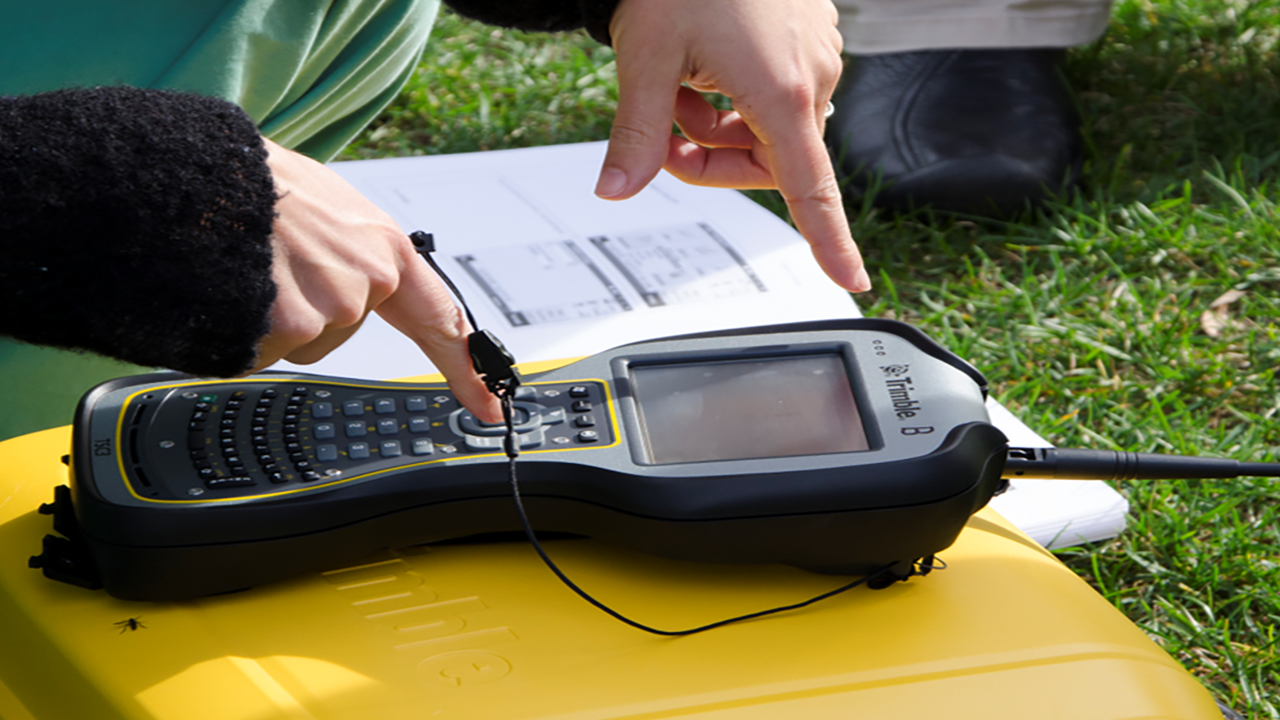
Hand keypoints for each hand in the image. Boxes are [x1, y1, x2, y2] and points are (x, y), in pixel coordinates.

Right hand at [253, 139, 502, 421]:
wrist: (192, 175)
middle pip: (340, 330)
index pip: (438, 318)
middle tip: (272, 265)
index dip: (466, 366)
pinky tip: (231, 286)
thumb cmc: (252, 183)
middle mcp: (367, 280)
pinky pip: (263, 352)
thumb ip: (355, 251)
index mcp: (384, 248)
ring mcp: (330, 307)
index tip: (491, 403)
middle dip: (303, 308)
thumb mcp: (325, 205)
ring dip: (269, 317)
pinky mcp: (289, 329)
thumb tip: (356, 281)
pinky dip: (241, 329)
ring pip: (300, 342)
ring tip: (249, 266)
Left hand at [596, 0, 869, 292]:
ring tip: (683, 80)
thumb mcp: (646, 57)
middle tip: (665, 124)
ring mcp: (816, 57)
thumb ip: (637, 133)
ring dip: (720, 124)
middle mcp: (811, 78)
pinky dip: (736, 95)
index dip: (830, 242)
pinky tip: (708, 61)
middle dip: (712, 157)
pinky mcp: (809, 42)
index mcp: (780, 92)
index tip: (852, 281)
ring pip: (767, 131)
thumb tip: (615, 190)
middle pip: (769, 164)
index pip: (809, 189)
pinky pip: (774, 96)